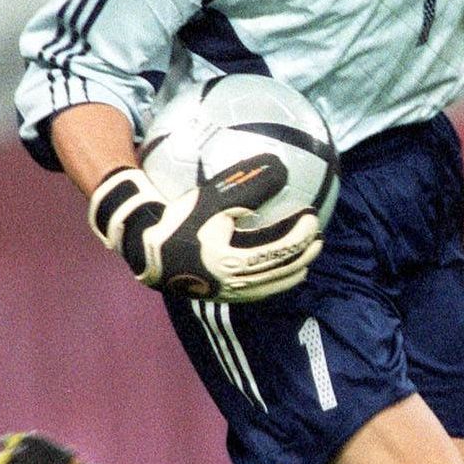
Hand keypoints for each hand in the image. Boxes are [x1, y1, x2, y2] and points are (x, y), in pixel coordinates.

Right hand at [88, 156, 320, 300]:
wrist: (144, 249)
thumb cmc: (176, 219)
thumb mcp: (210, 199)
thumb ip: (247, 187)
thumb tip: (279, 168)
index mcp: (234, 261)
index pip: (280, 248)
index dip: (301, 234)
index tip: (311, 215)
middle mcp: (235, 282)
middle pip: (282, 270)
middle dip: (305, 254)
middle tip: (319, 237)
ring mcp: (229, 292)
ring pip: (273, 284)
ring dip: (294, 269)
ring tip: (308, 254)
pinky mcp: (222, 295)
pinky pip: (258, 291)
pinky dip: (276, 280)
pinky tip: (280, 269)